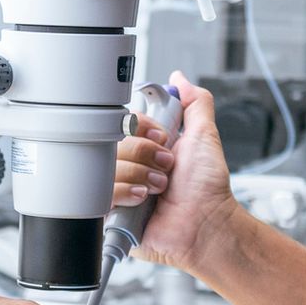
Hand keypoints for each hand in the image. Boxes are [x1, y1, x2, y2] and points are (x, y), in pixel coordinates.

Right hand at [112, 71, 241, 271]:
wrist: (207, 225)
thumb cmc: (207, 188)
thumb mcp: (203, 136)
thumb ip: (195, 103)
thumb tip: (180, 79)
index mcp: (144, 146)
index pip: (121, 121)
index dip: (140, 127)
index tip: (162, 138)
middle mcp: (128, 165)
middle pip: (109, 142)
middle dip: (143, 154)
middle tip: (165, 168)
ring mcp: (116, 188)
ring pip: (104, 167)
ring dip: (138, 176)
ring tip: (157, 189)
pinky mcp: (109, 212)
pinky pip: (97, 193)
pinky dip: (123, 193)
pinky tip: (141, 201)